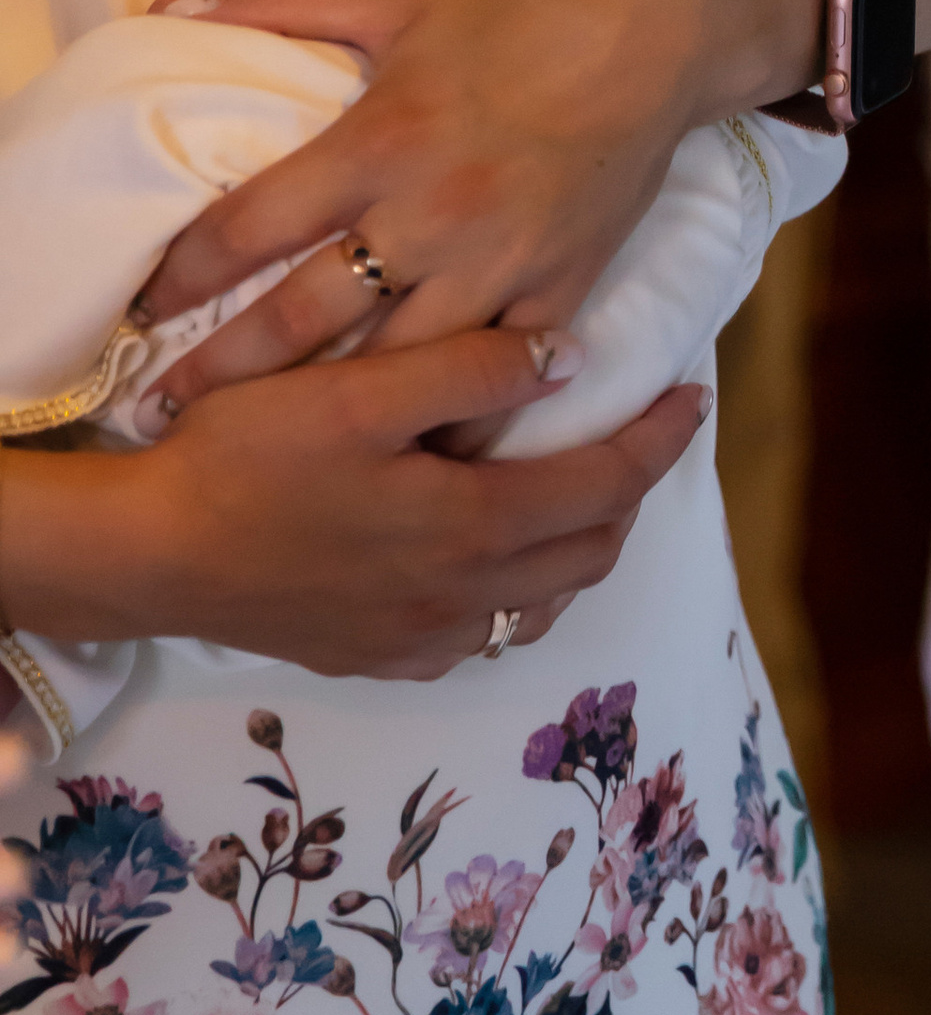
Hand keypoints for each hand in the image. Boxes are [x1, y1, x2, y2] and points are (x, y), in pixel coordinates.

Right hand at [0, 332, 706, 680]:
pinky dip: (510, 592)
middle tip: (636, 436)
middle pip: (590, 552)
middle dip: (630, 493)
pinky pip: (478, 634)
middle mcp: (465, 597)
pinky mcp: (376, 658)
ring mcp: (421, 639)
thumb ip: (471, 368)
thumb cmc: (249, 461)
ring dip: (574, 547)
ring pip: (540, 601)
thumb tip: (572, 356)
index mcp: (475, 526)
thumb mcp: (360, 391)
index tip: (694, 398)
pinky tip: (486, 554)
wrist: (151, 556)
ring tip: (570, 489)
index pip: (608, 485)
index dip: (661, 441)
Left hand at [136, 0, 744, 403]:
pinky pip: (500, 380)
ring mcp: (499, 262)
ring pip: (395, 368)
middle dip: (225, 370)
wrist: (660, 26)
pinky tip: (417, 451)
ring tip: (277, 446)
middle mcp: (428, 215)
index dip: (182, 275)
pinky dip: (457, 419)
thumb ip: (288, 1)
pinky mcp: (562, 287)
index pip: (249, 226)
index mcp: (377, 141)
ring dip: (332, 409)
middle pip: (302, 319)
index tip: (142, 311)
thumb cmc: (527, 3)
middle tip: (168, 408)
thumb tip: (183, 3)